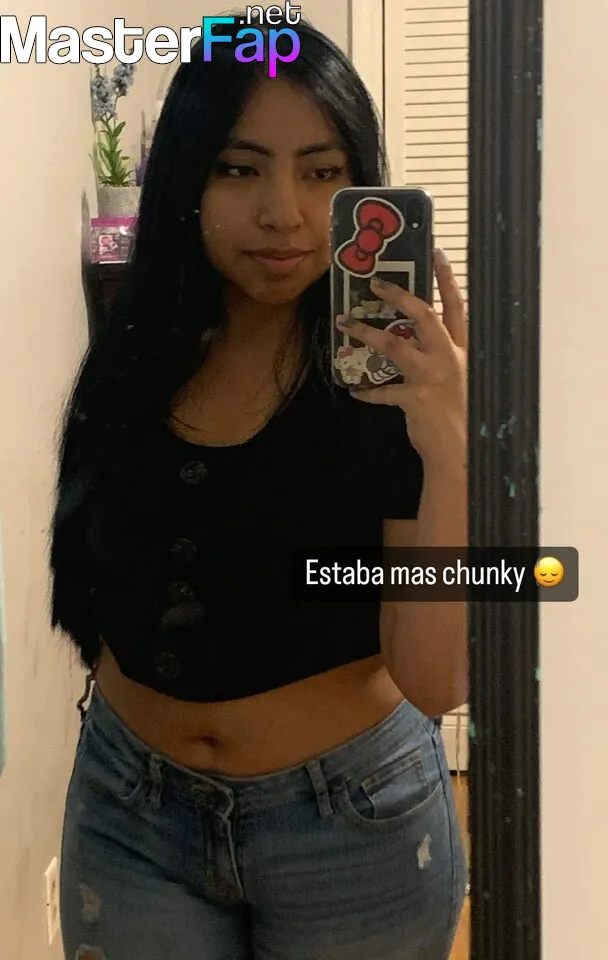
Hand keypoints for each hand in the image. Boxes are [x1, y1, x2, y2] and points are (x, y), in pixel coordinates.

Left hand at [336, 249, 466, 464]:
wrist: (462, 451)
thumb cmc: (465, 415)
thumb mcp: (463, 380)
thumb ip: (446, 359)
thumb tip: (425, 344)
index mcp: (463, 350)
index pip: (456, 307)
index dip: (446, 279)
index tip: (436, 254)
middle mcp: (448, 358)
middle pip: (424, 315)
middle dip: (399, 296)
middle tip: (376, 284)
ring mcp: (430, 377)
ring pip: (394, 344)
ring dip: (367, 332)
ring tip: (345, 324)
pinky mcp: (413, 398)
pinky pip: (382, 391)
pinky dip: (367, 391)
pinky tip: (355, 391)